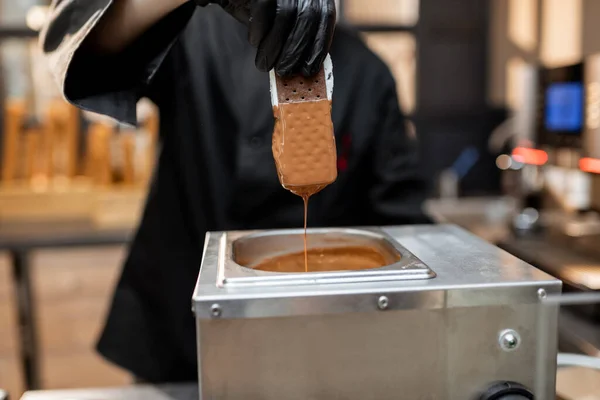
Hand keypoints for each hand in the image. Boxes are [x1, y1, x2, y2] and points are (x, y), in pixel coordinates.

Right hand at [195, 0, 335, 76]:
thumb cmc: (259, 11)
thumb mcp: (283, 25)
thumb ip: (295, 39)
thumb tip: (301, 68)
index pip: (325, 17)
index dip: (319, 45)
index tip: (309, 69)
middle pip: (308, 17)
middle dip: (296, 50)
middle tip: (284, 72)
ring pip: (285, 15)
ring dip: (274, 47)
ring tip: (264, 64)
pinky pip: (263, 8)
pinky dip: (259, 30)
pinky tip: (254, 41)